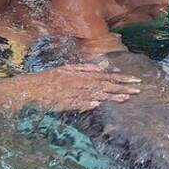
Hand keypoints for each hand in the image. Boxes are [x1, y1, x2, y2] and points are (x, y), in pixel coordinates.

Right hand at [14, 61, 141, 111]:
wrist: (29, 88)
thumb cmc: (49, 80)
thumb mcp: (69, 70)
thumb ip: (86, 68)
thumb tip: (103, 66)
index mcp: (82, 74)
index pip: (106, 76)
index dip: (122, 78)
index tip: (136, 80)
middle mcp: (80, 81)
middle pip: (105, 84)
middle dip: (122, 86)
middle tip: (138, 89)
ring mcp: (72, 91)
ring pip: (94, 93)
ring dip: (110, 95)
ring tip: (125, 97)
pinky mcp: (63, 102)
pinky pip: (77, 102)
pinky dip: (87, 102)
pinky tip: (97, 103)